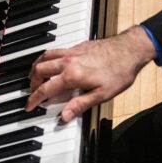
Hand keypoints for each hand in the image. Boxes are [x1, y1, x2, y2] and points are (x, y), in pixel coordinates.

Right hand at [26, 25, 156, 120]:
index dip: (34, 99)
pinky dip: (47, 58)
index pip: (45, 89)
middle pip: (39, 70)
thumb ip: (80, 105)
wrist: (131, 49)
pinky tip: (51, 63)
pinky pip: (55, 50)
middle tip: (33, 92)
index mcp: (72, 76)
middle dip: (32, 83)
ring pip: (44, 57)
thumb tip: (64, 116)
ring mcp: (72, 52)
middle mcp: (68, 62)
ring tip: (35, 76)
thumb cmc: (120, 71)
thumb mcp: (101, 95)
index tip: (29, 105)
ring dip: (36, 67)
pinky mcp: (77, 46)